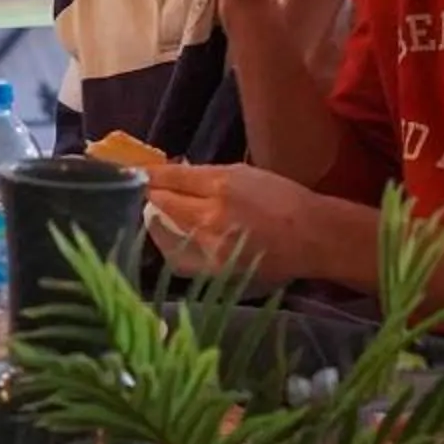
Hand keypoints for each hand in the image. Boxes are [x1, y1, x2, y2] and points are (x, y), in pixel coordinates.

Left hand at [147, 161, 318, 282]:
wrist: (311, 237)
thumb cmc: (282, 199)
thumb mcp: (244, 173)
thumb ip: (205, 176)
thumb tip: (173, 175)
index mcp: (220, 184)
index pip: (168, 177)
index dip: (146, 175)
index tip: (131, 173)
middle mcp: (211, 215)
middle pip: (160, 204)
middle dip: (150, 197)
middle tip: (146, 193)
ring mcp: (210, 246)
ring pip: (163, 232)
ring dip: (156, 222)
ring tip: (157, 216)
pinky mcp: (213, 270)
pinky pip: (177, 258)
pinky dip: (169, 246)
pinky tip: (172, 240)